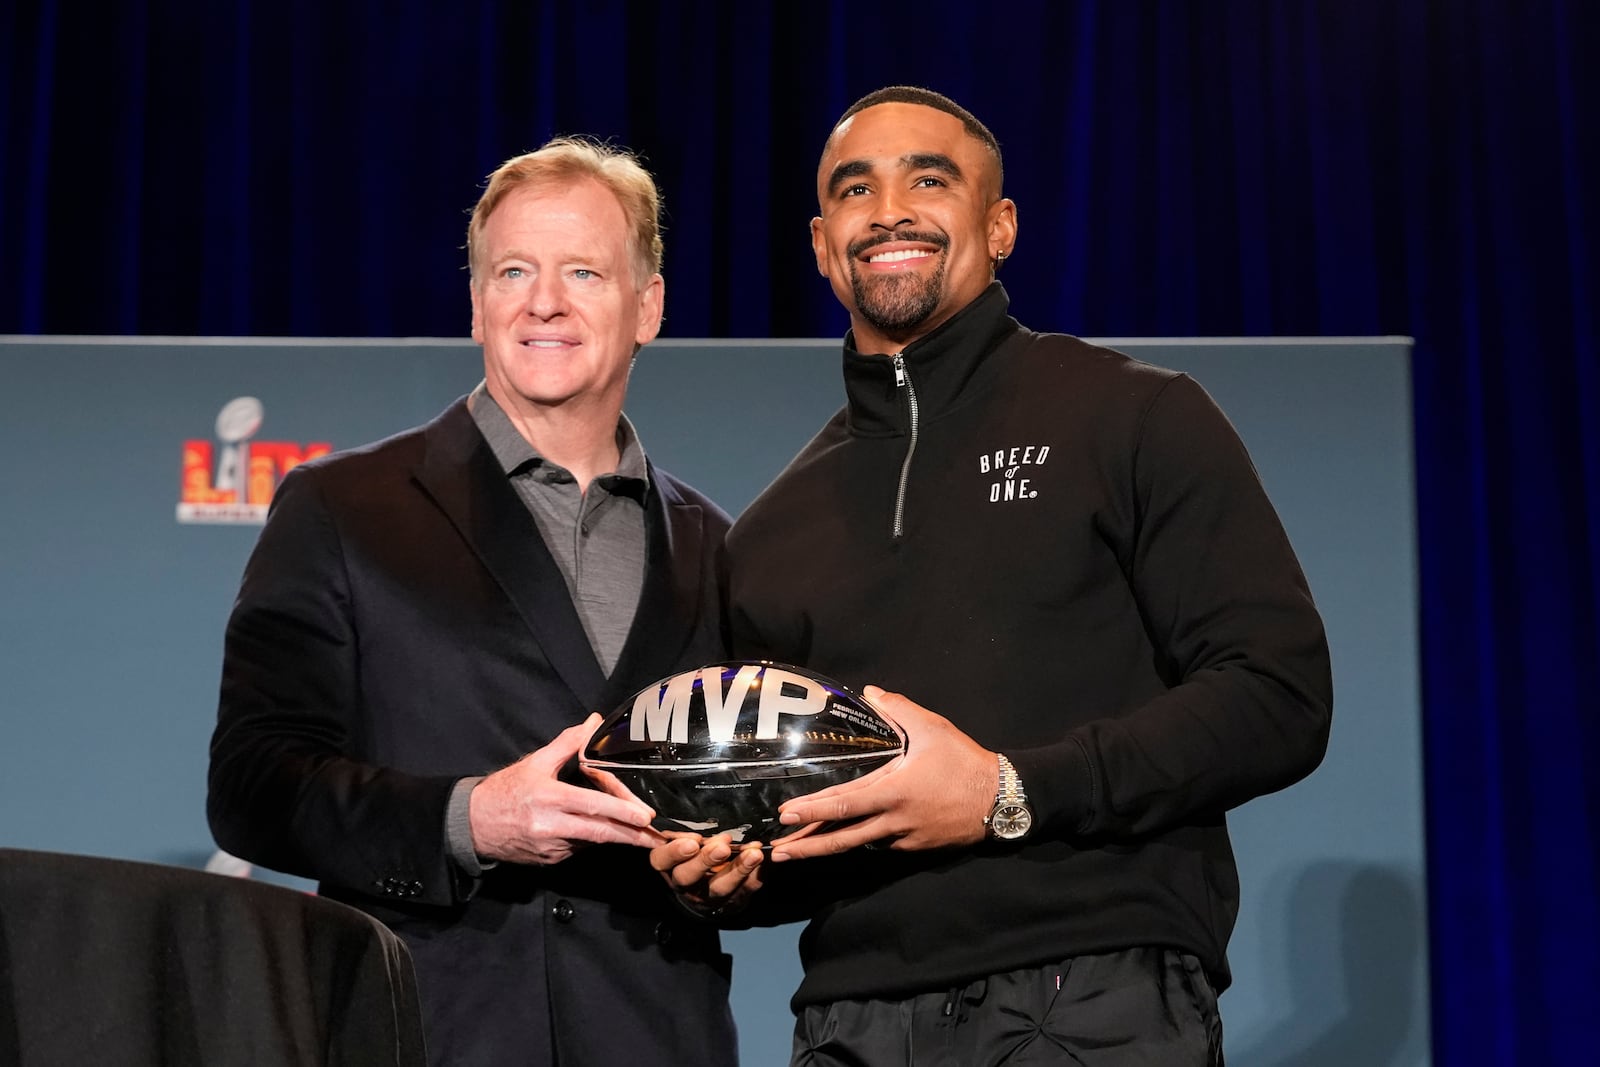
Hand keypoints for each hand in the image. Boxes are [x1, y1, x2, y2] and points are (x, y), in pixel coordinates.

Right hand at [469, 713, 657, 864]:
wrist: (473, 825)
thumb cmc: (505, 791)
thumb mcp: (535, 762)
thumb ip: (567, 744)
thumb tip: (593, 722)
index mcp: (549, 798)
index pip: (592, 807)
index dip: (621, 813)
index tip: (645, 817)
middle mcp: (550, 826)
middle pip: (599, 833)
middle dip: (632, 836)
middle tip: (657, 839)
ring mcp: (550, 847)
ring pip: (590, 841)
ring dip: (613, 836)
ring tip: (639, 833)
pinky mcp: (548, 860)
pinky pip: (577, 849)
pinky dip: (590, 840)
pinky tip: (596, 831)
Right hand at [649, 832, 765, 915]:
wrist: (705, 891)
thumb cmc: (691, 853)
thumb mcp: (680, 840)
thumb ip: (682, 828)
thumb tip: (693, 803)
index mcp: (668, 865)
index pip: (661, 860)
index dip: (674, 852)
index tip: (693, 841)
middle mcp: (684, 883)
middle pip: (688, 876)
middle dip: (706, 860)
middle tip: (722, 847)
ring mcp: (707, 896)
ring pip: (719, 887)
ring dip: (737, 870)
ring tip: (753, 853)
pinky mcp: (732, 901)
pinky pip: (745, 891)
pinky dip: (756, 876)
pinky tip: (764, 863)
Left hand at [770, 686, 995, 860]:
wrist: (1002, 799)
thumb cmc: (964, 762)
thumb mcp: (932, 728)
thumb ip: (898, 709)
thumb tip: (870, 691)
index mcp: (893, 792)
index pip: (843, 805)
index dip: (812, 812)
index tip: (785, 816)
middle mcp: (894, 822)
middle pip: (842, 839)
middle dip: (807, 846)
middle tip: (777, 853)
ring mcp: (905, 839)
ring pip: (860, 845)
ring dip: (828, 847)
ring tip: (800, 850)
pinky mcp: (917, 847)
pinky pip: (882, 844)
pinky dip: (860, 842)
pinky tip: (846, 837)